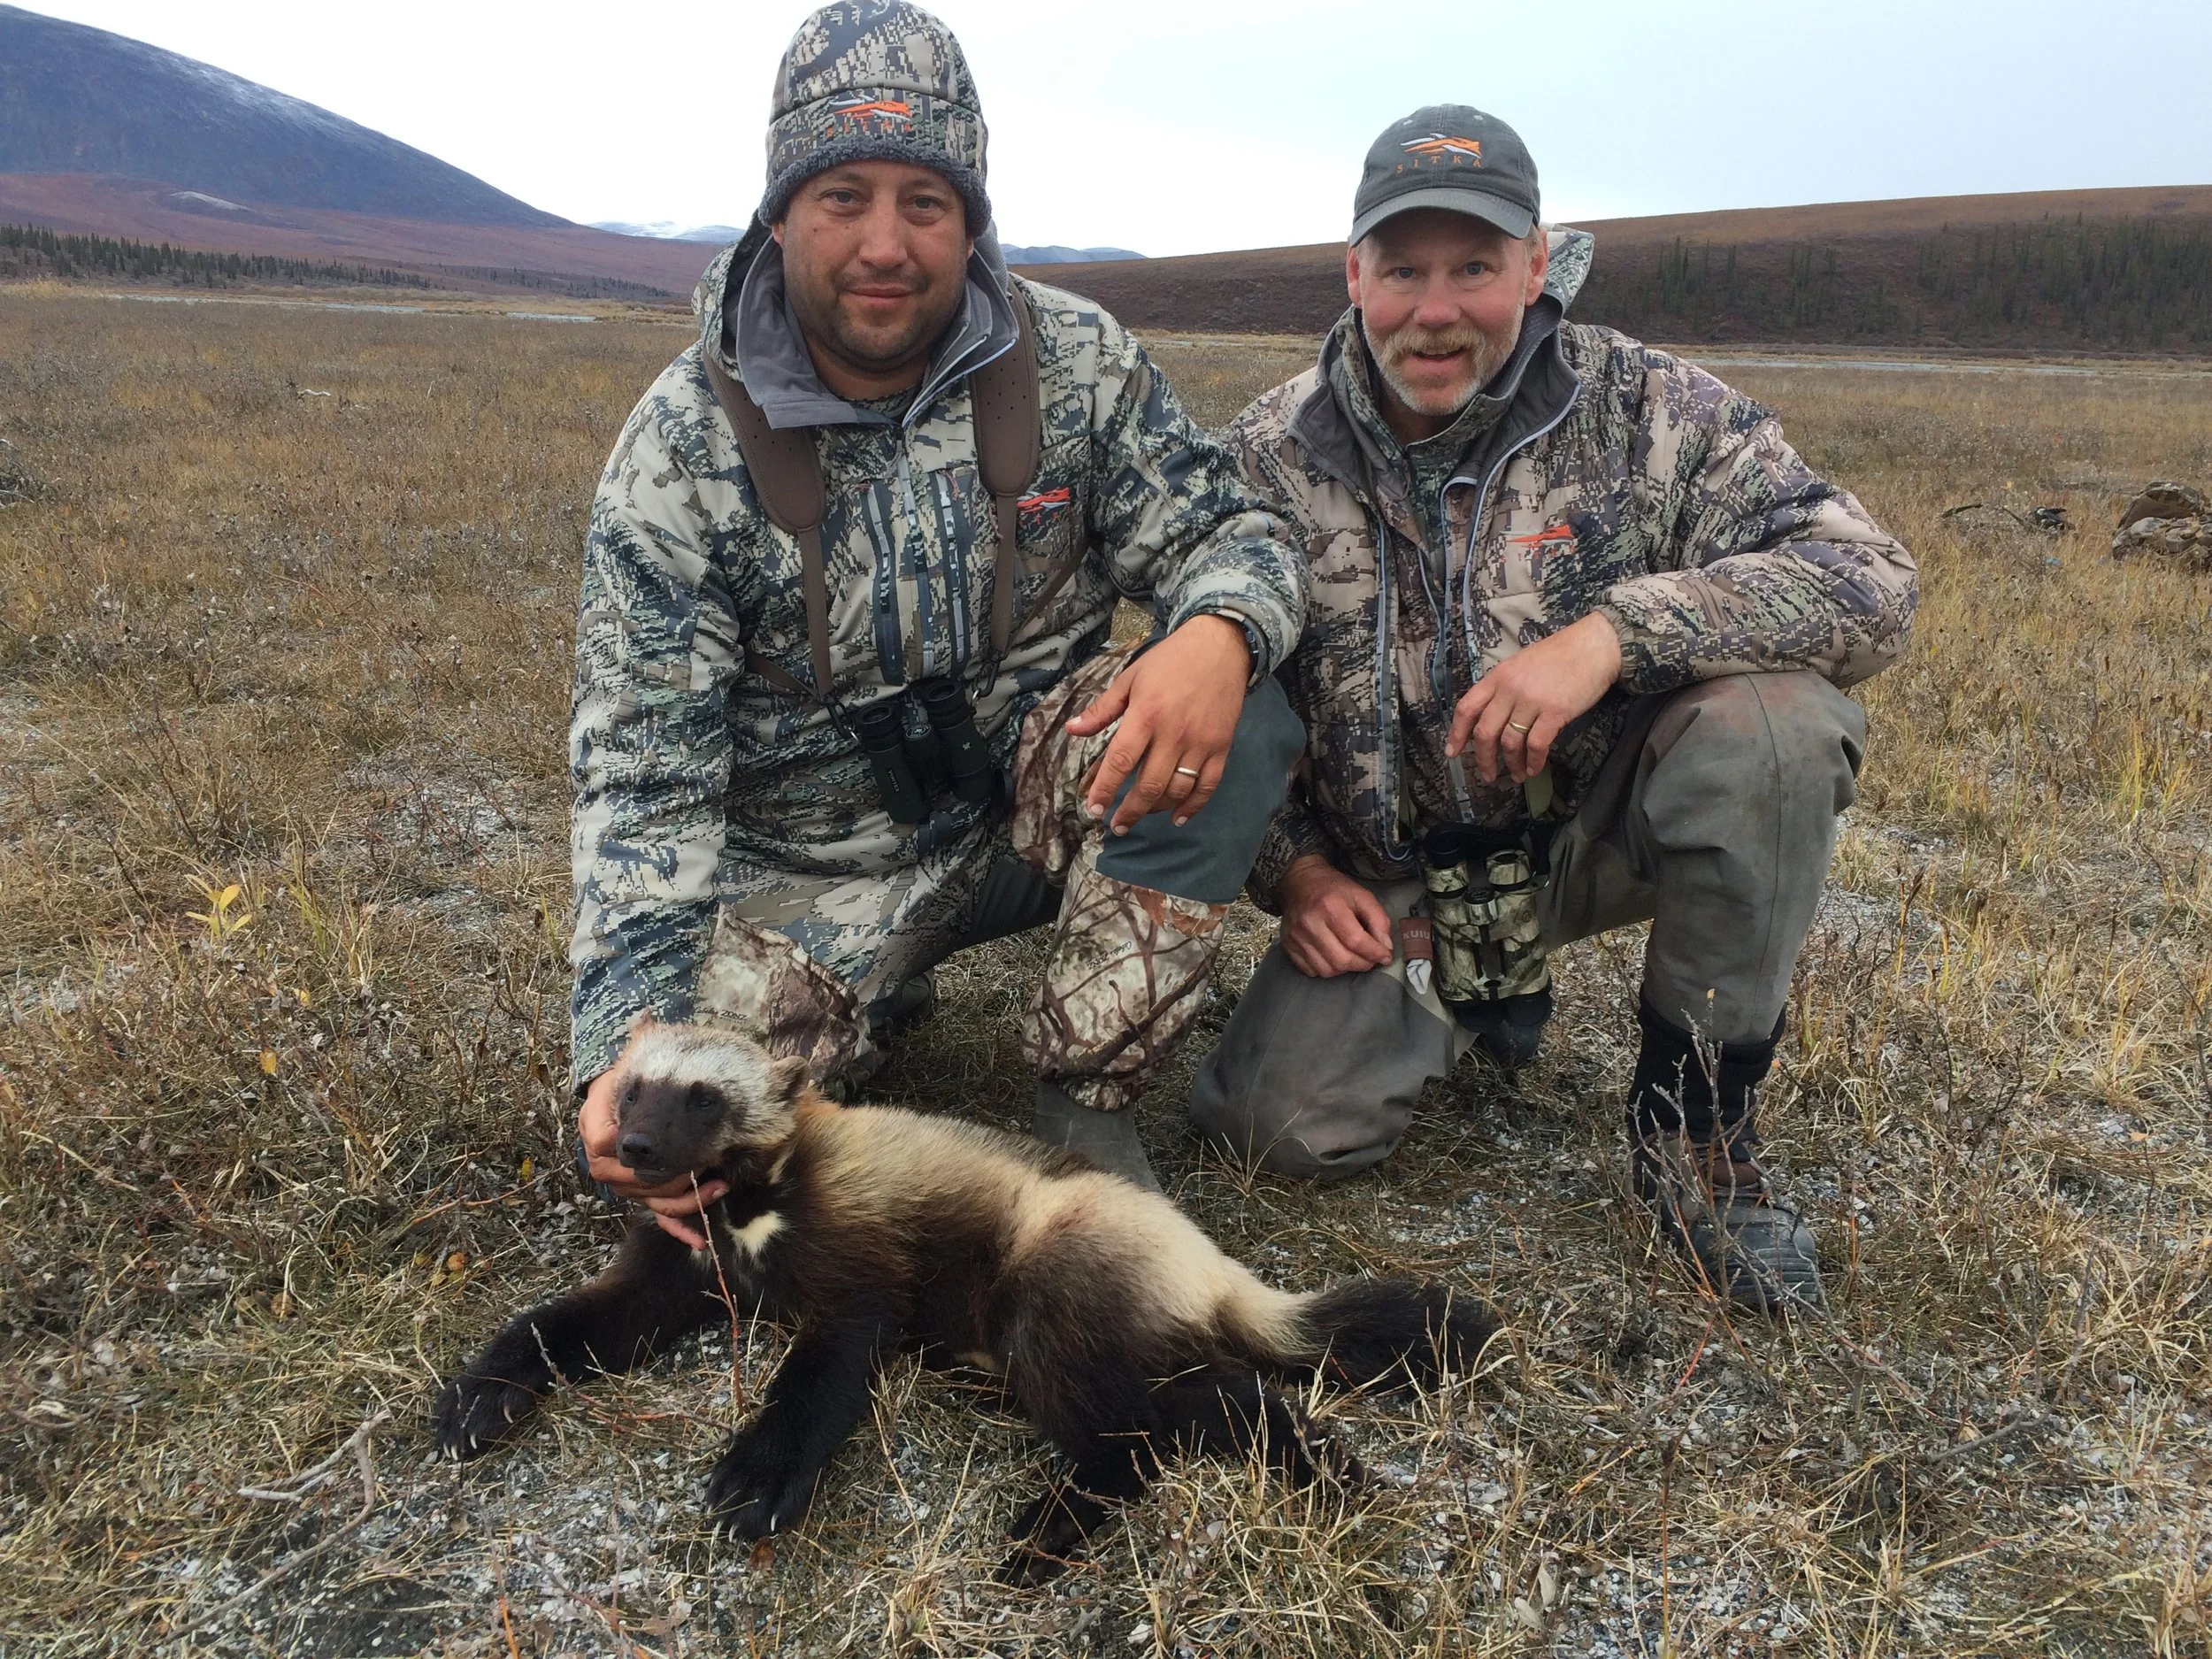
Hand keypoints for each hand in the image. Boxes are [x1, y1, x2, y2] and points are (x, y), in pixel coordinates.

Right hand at [577, 1067, 727, 1248]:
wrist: (615, 1098)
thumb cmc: (618, 1089)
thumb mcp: (611, 1085)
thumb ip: (619, 1099)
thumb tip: (626, 1133)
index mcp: (599, 1142)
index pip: (622, 1155)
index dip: (648, 1151)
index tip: (677, 1139)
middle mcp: (609, 1170)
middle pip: (644, 1184)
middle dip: (679, 1175)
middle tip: (709, 1159)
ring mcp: (627, 1187)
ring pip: (656, 1202)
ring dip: (690, 1200)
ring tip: (719, 1186)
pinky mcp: (642, 1195)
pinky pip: (659, 1217)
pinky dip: (679, 1230)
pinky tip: (699, 1240)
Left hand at [1064, 613, 1250, 833]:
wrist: (1220, 646)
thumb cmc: (1169, 661)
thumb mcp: (1130, 678)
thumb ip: (1102, 709)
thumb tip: (1072, 730)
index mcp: (1146, 715)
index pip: (1121, 761)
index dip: (1105, 789)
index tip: (1094, 809)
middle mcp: (1173, 733)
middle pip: (1150, 784)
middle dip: (1130, 811)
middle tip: (1117, 825)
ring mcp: (1200, 742)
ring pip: (1177, 790)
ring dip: (1156, 809)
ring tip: (1141, 815)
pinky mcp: (1221, 746)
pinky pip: (1208, 785)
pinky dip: (1193, 806)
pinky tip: (1177, 818)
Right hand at [1278, 854, 1394, 977]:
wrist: (1299, 882)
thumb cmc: (1333, 889)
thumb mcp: (1362, 895)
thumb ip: (1379, 920)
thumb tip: (1385, 948)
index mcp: (1330, 906)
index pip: (1356, 941)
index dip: (1375, 953)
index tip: (1385, 956)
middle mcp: (1310, 923)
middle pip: (1342, 960)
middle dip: (1362, 964)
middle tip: (1370, 959)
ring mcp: (1296, 937)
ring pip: (1327, 970)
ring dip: (1345, 969)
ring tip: (1352, 957)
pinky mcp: (1288, 946)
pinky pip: (1311, 971)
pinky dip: (1326, 969)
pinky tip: (1333, 957)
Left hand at [1447, 612, 1621, 784]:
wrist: (1594, 646)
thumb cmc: (1559, 654)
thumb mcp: (1521, 664)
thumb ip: (1504, 688)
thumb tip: (1493, 717)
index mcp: (1497, 676)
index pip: (1467, 708)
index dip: (1456, 733)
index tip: (1453, 753)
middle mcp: (1509, 689)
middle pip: (1485, 732)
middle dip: (1483, 759)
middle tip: (1487, 776)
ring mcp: (1531, 701)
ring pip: (1510, 742)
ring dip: (1511, 764)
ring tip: (1516, 775)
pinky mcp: (1554, 712)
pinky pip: (1536, 745)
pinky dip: (1533, 761)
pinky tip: (1534, 769)